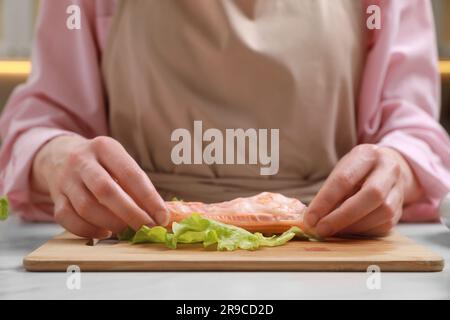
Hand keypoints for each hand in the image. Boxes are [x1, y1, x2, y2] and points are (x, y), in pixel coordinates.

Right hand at [31, 135, 168, 238]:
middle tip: (146, 228)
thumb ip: (136, 185)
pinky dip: (88, 230)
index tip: (162, 217)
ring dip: (110, 223)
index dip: (149, 198)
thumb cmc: (101, 164)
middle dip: (130, 213)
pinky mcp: (55, 197)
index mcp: (105, 147)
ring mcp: (66, 179)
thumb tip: (160, 213)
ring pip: (86, 207)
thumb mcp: (119, 162)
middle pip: (106, 191)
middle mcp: (82, 160)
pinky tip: (103, 233)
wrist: (59, 155)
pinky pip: (68, 218)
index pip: (131, 174)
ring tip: (126, 230)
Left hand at [304, 144, 422, 237]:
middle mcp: (389, 169)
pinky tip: (348, 231)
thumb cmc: (356, 171)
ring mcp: (399, 189)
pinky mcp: (401, 208)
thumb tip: (313, 218)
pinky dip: (363, 231)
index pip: (345, 178)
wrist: (385, 169)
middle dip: (343, 216)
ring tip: (333, 231)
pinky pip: (385, 224)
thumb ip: (329, 192)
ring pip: (383, 212)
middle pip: (372, 195)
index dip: (325, 201)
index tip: (310, 218)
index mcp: (367, 154)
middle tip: (322, 229)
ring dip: (354, 226)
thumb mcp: (341, 171)